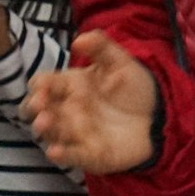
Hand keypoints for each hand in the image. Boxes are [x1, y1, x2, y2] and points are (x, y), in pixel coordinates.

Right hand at [25, 32, 157, 173]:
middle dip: (34, 107)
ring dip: (45, 129)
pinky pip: (72, 156)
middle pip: (40, 109)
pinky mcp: (89, 154)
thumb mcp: (121, 64)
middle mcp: (67, 110)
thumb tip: (79, 39)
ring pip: (52, 132)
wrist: (160, 115)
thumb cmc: (133, 89)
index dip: (40, 85)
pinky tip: (55, 152)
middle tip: (39, 105)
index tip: (43, 87)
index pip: (45, 83)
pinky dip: (62, 155)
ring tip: (44, 123)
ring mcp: (75, 133)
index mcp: (70, 86)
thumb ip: (102, 48)